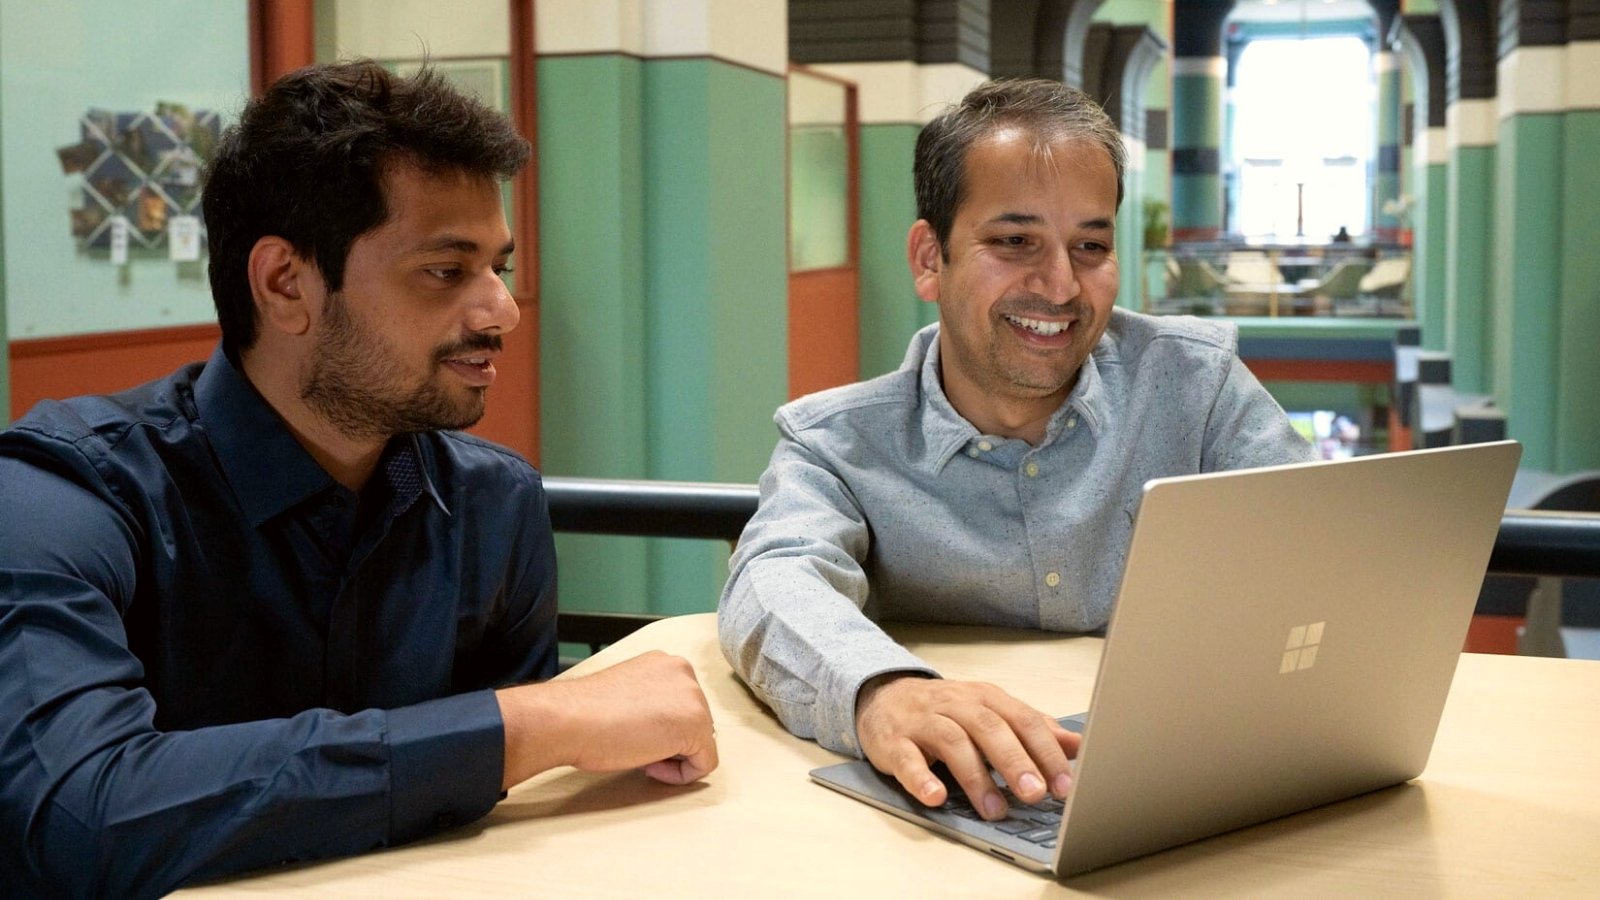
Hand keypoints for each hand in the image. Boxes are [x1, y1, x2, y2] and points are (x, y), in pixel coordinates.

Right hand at [497, 651, 718, 788]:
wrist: (569, 719)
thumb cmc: (584, 712)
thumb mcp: (628, 694)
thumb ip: (652, 702)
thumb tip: (663, 728)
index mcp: (666, 663)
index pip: (682, 705)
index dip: (661, 729)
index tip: (634, 734)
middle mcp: (685, 672)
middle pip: (695, 722)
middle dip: (669, 741)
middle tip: (634, 746)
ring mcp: (694, 697)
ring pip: (700, 742)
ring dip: (672, 755)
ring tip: (638, 753)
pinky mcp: (696, 726)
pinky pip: (704, 763)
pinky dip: (680, 775)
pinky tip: (649, 766)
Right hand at [854, 674, 1078, 820]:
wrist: (884, 697)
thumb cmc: (946, 711)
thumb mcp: (992, 713)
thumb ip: (1033, 728)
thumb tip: (1078, 745)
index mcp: (986, 698)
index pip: (1022, 720)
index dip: (1046, 752)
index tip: (1066, 784)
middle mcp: (956, 704)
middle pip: (990, 728)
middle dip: (1015, 761)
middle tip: (1035, 794)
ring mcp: (923, 721)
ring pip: (953, 742)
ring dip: (976, 777)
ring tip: (995, 809)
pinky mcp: (894, 742)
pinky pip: (907, 759)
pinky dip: (921, 778)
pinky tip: (936, 796)